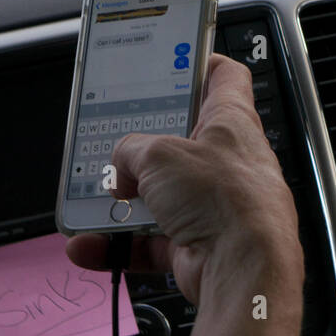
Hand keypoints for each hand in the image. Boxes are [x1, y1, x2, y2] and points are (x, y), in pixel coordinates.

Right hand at [65, 53, 301, 305]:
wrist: (245, 272)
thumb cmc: (227, 201)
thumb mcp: (159, 155)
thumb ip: (131, 151)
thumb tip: (122, 164)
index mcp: (231, 123)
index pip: (224, 78)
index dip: (199, 64)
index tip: (171, 63)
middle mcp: (227, 163)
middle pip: (180, 142)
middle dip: (142, 147)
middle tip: (114, 143)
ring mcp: (214, 206)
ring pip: (161, 196)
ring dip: (124, 201)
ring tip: (93, 200)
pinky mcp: (199, 245)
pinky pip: (151, 242)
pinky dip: (120, 244)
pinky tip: (91, 245)